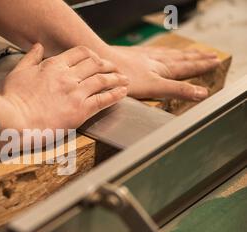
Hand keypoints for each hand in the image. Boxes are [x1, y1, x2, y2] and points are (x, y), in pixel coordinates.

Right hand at [3, 44, 128, 129]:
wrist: (15, 121)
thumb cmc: (13, 100)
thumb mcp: (18, 72)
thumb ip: (30, 58)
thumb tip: (37, 46)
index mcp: (53, 66)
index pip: (79, 53)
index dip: (90, 55)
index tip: (95, 59)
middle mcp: (68, 76)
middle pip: (95, 64)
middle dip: (107, 65)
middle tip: (113, 68)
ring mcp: (76, 93)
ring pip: (103, 80)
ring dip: (116, 78)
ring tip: (124, 79)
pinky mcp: (80, 111)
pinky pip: (104, 100)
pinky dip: (115, 95)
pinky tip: (122, 93)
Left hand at [101, 46, 220, 100]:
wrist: (102, 61)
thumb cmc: (124, 77)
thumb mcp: (155, 88)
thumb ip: (177, 91)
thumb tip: (201, 93)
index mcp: (162, 69)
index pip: (187, 67)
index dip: (201, 66)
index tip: (215, 62)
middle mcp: (155, 61)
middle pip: (181, 58)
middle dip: (196, 58)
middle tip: (210, 55)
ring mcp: (143, 57)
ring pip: (168, 54)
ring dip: (182, 54)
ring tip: (191, 52)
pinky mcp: (131, 55)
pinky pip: (153, 52)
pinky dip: (161, 51)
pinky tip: (157, 53)